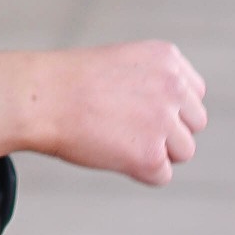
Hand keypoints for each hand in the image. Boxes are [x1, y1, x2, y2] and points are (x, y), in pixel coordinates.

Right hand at [0, 40, 206, 185]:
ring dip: (156, 152)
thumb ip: (154, 82)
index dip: (168, 107)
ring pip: (183, 151)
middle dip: (168, 131)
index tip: (137, 108)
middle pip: (194, 124)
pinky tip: (111, 154)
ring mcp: (164, 122)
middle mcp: (174, 87)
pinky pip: (162, 175)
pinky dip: (139, 172)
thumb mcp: (122, 63)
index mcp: (168, 59)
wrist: (40, 97)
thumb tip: (176, 120)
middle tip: (126, 127)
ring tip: (116, 139)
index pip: (194, 94)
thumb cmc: (68, 81)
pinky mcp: (150, 155)